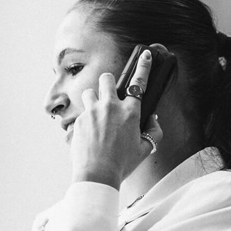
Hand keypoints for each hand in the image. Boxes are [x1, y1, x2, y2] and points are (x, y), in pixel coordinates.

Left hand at [69, 49, 163, 188]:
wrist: (97, 175)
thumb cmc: (122, 164)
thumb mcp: (144, 149)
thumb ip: (152, 131)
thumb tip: (152, 119)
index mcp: (130, 112)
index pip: (139, 83)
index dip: (143, 67)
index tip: (145, 55)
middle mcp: (110, 107)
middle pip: (106, 78)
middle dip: (107, 83)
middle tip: (108, 94)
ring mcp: (92, 112)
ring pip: (89, 92)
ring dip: (93, 100)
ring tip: (96, 115)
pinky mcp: (78, 121)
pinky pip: (80, 114)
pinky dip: (85, 121)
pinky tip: (88, 136)